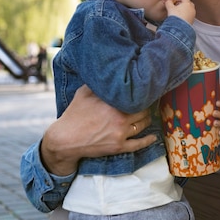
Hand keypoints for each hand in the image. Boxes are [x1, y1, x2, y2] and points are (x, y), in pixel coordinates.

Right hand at [41, 85, 156, 175]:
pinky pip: (138, 144)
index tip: (144, 92)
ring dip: (147, 120)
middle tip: (148, 104)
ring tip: (148, 116)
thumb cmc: (74, 114)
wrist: (65, 139)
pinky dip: (148, 140)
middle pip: (143, 111)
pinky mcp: (118, 147)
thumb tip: (108, 72)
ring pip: (143, 125)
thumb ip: (99, 84)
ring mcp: (120, 133)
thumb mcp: (84, 93)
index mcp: (113, 103)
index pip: (135, 97)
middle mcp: (120, 118)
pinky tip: (154, 137)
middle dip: (146, 107)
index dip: (141, 94)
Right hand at [165, 0, 195, 24]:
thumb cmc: (176, 18)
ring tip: (177, 12)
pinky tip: (179, 17)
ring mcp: (193, 14)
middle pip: (187, 2)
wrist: (180, 28)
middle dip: (181, 3)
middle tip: (175, 5)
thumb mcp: (170, 8)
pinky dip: (185, 14)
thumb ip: (168, 3)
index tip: (172, 0)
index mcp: (187, 3)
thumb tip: (167, 1)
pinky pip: (189, 15)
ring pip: (188, 9)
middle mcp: (192, 8)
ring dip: (183, 9)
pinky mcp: (192, 20)